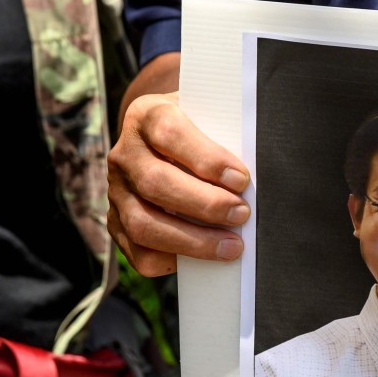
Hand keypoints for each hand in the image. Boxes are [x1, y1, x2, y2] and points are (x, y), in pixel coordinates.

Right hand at [107, 90, 249, 275]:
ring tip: (232, 246)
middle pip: (156, 183)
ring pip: (144, 224)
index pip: (169, 133)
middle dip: (206, 205)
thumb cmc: (199, 130)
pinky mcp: (117, 223)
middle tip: (243, 214)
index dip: (206, 159)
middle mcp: (125, 154)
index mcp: (147, 116)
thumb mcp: (208, 117)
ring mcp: (116, 191)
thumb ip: (226, 135)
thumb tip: (261, 173)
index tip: (241, 179)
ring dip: (193, 241)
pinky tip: (202, 258)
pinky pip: (138, 253)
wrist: (161, 139)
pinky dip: (172, 260)